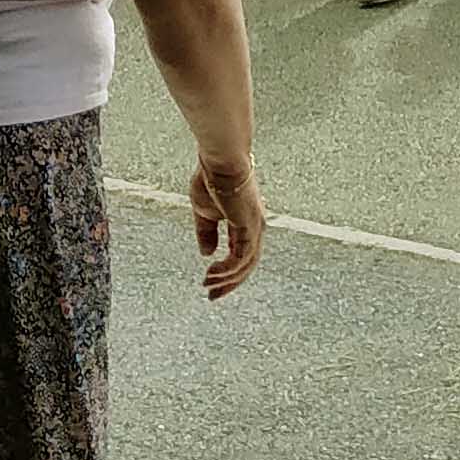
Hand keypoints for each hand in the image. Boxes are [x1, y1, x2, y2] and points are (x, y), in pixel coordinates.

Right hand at [192, 155, 267, 299]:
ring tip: (208, 286)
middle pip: (247, 265)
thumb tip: (207, 254)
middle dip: (230, 283)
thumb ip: (207, 233)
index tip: (210, 286)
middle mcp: (255, 227)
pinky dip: (227, 269)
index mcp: (245, 223)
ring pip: (246, 264)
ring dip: (226, 279)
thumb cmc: (211, 180)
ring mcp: (255, 227)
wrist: (219, 162)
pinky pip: (241, 257)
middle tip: (213, 297)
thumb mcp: (204, 212)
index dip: (227, 273)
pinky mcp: (250, 226)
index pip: (241, 256)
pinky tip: (212, 274)